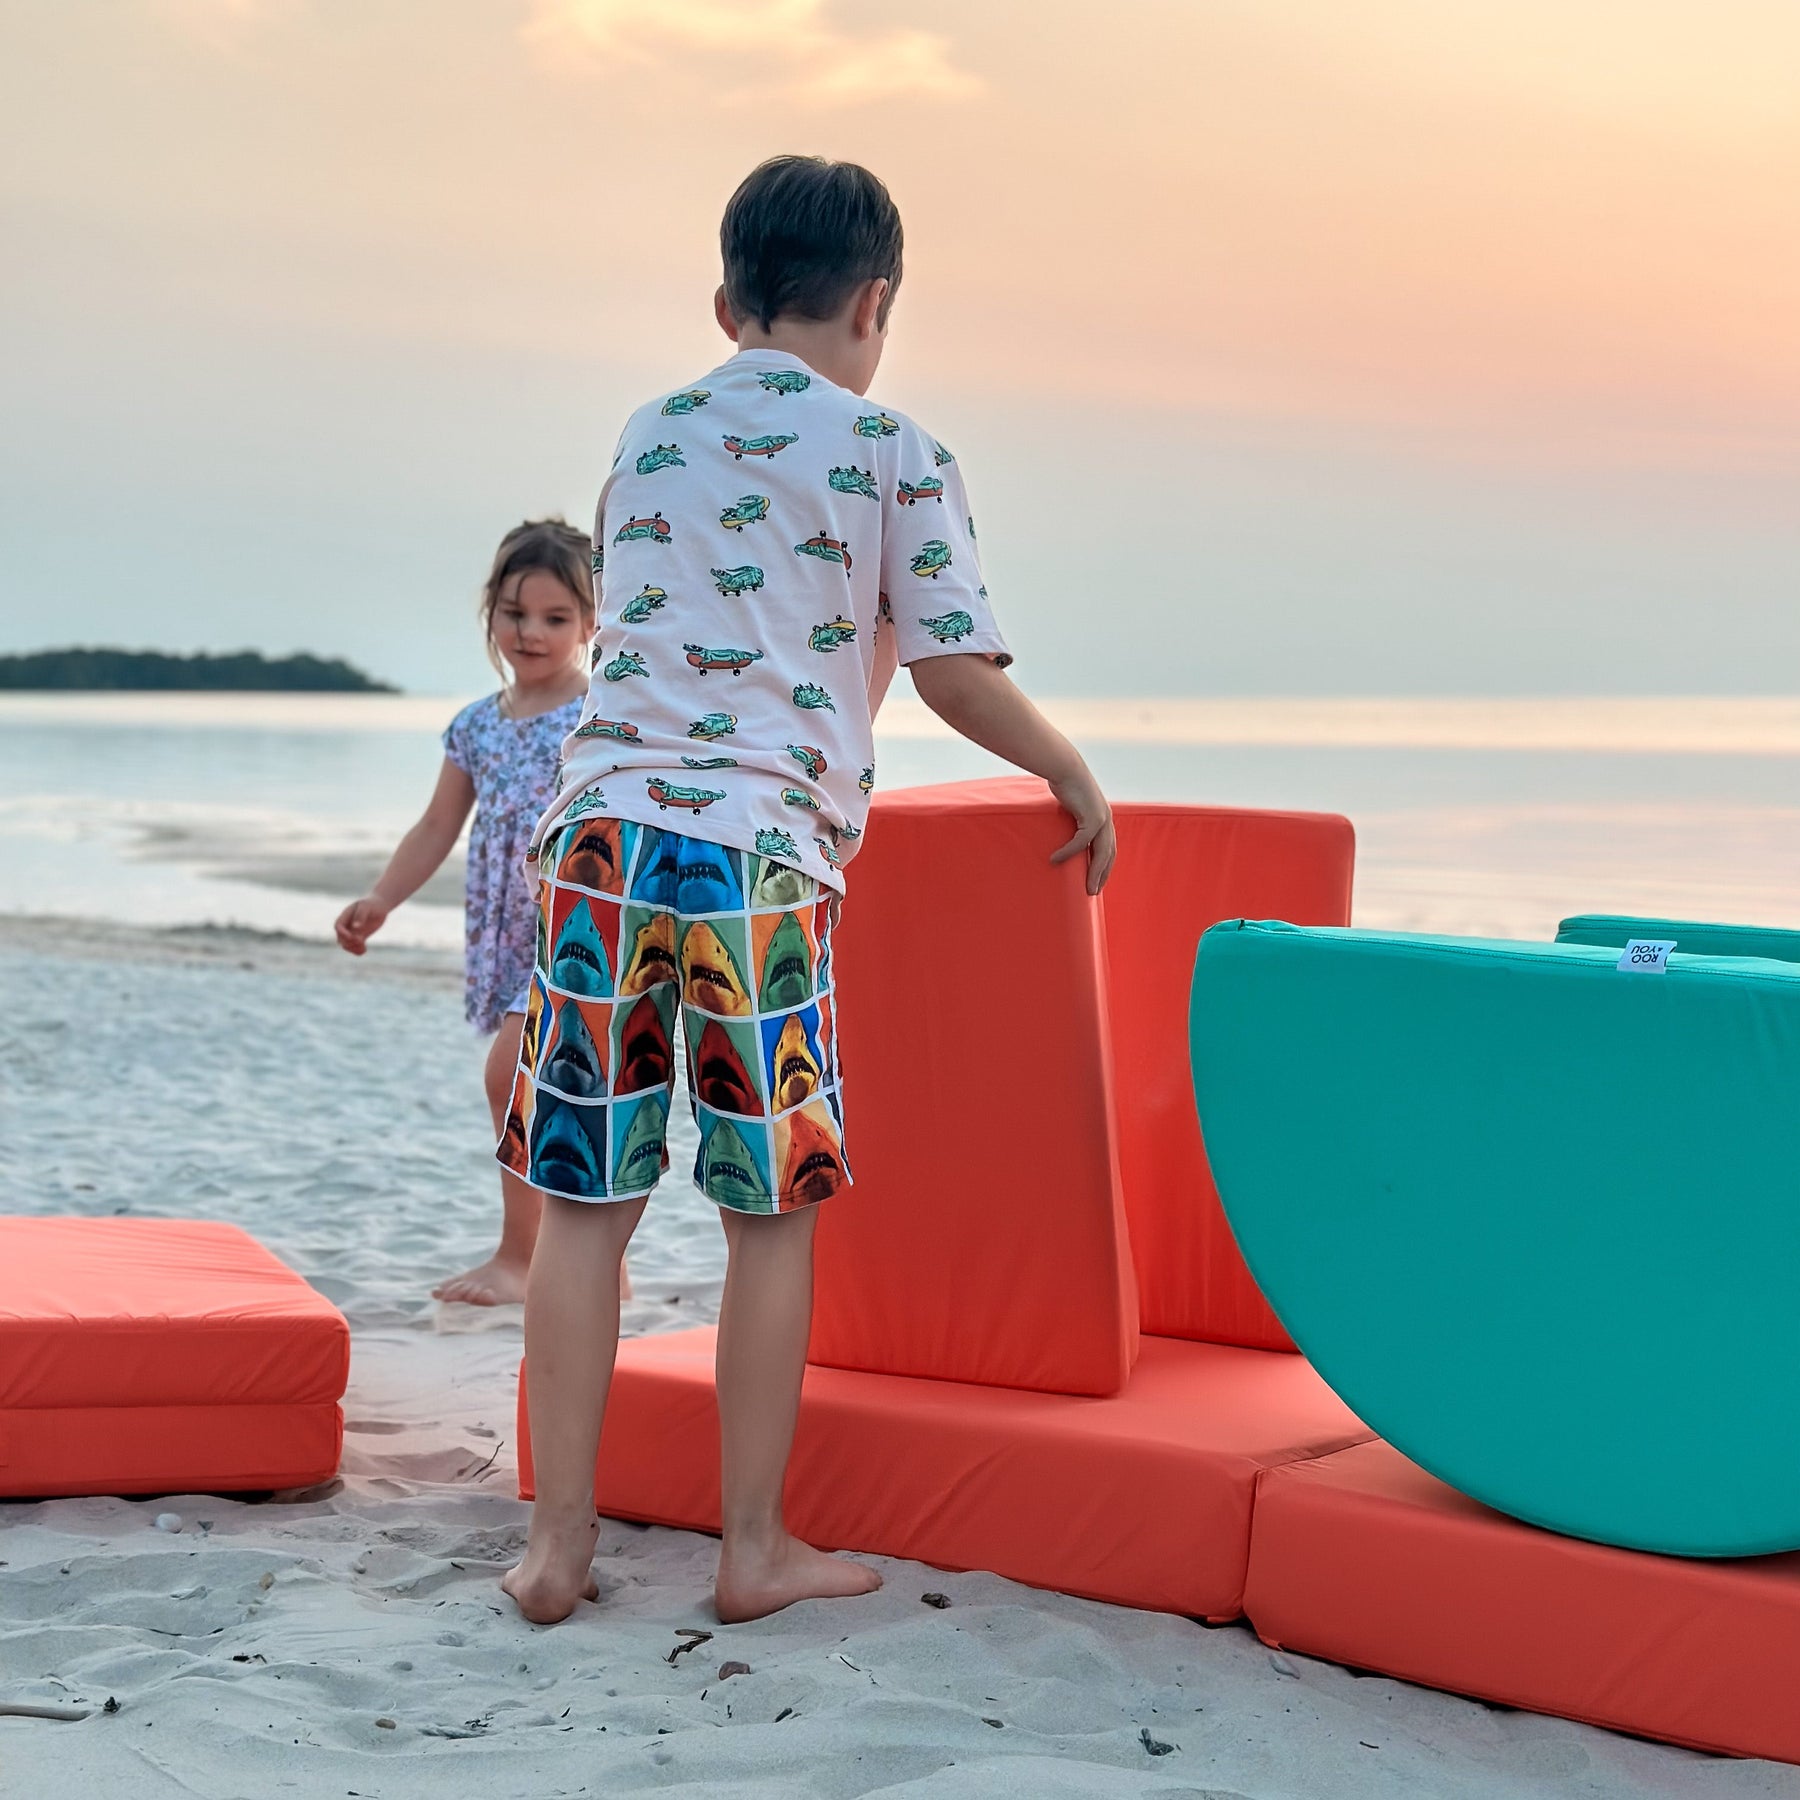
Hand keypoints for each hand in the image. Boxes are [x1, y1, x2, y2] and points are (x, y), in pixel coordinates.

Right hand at [334, 894, 391, 954]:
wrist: (379, 906)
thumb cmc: (372, 904)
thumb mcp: (366, 907)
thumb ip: (360, 915)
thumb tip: (355, 927)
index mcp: (345, 916)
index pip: (338, 926)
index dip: (342, 933)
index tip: (352, 936)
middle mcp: (347, 925)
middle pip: (340, 938)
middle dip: (348, 942)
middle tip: (360, 940)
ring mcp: (352, 932)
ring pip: (346, 945)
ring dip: (352, 948)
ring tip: (363, 946)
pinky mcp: (359, 937)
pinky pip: (355, 947)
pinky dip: (357, 951)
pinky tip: (364, 950)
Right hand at [1048, 767, 1115, 894]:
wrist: (1065, 768)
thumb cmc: (1064, 785)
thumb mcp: (1071, 807)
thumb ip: (1073, 821)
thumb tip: (1062, 833)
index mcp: (1104, 819)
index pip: (1108, 848)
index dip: (1104, 866)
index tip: (1097, 881)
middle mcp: (1106, 820)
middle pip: (1108, 854)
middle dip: (1102, 875)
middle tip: (1093, 892)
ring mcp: (1101, 818)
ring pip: (1101, 853)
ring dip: (1094, 872)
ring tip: (1087, 888)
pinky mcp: (1091, 817)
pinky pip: (1080, 842)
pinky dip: (1068, 853)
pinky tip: (1055, 860)